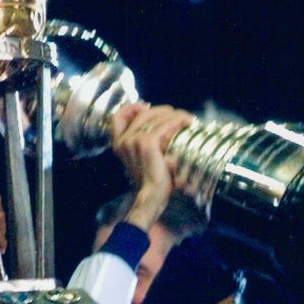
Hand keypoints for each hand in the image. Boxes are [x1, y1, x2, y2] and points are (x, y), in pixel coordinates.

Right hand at [110, 103, 193, 231]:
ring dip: (174, 115)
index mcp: (119, 144)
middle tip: (177, 115)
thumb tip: (160, 127)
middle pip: (143, 113)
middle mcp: (124, 141)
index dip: (131, 108)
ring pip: (156, 117)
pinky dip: (178, 122)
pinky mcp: (147, 143)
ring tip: (187, 119)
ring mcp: (134, 140)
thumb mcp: (142, 160)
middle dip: (162, 111)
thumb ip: (143, 144)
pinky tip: (186, 123)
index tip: (145, 107)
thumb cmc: (151, 181)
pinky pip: (165, 126)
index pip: (117, 117)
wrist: (152, 196)